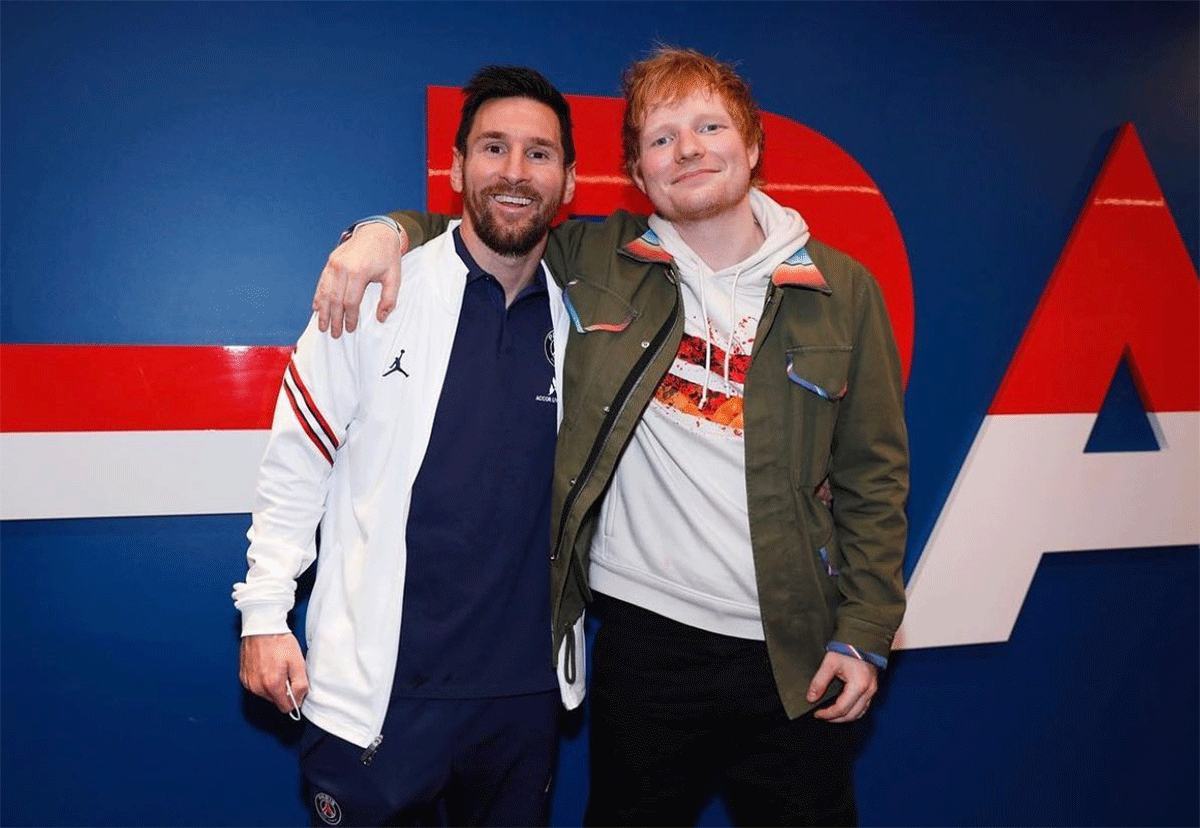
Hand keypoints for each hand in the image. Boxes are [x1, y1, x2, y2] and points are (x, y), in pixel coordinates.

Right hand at [239, 633, 307, 715]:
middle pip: (276, 701)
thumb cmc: (280, 642)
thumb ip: (300, 685)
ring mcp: (248, 682)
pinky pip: (257, 686)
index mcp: (272, 685)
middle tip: (287, 671)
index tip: (296, 687)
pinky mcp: (243, 677)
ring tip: (276, 667)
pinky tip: (267, 666)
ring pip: (266, 694)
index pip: (285, 708)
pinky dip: (263, 680)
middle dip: (283, 690)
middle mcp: (257, 687)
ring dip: (273, 685)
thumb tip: (299, 700)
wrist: (262, 626)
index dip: (294, 699)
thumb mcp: (298, 662)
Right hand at [313, 222, 404, 336]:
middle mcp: (343, 268)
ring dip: (323, 311)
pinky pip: (322, 282)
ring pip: (325, 292)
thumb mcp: (394, 277)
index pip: (350, 302)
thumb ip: (389, 299)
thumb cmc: (387, 256)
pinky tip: (317, 308)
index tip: (350, 329)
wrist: (377, 232)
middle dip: (334, 319)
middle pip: (335, 300)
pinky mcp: (331, 261)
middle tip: (334, 334)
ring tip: (322, 326)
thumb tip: (380, 318)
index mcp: (358, 272)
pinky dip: (318, 296)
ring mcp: (334, 264)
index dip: (349, 318)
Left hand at [807, 651, 877, 722]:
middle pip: (852, 715)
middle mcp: (869, 691)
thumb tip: (811, 698)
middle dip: (836, 719)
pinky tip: (842, 708)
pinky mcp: (873, 687)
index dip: (828, 714)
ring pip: (860, 713)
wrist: (863, 637)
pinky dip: (852, 710)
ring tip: (831, 715)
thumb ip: (819, 682)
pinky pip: (864, 706)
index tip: (817, 713)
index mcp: (859, 685)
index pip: (842, 709)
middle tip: (822, 716)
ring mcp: (873, 690)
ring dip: (845, 717)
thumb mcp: (830, 663)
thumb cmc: (848, 647)